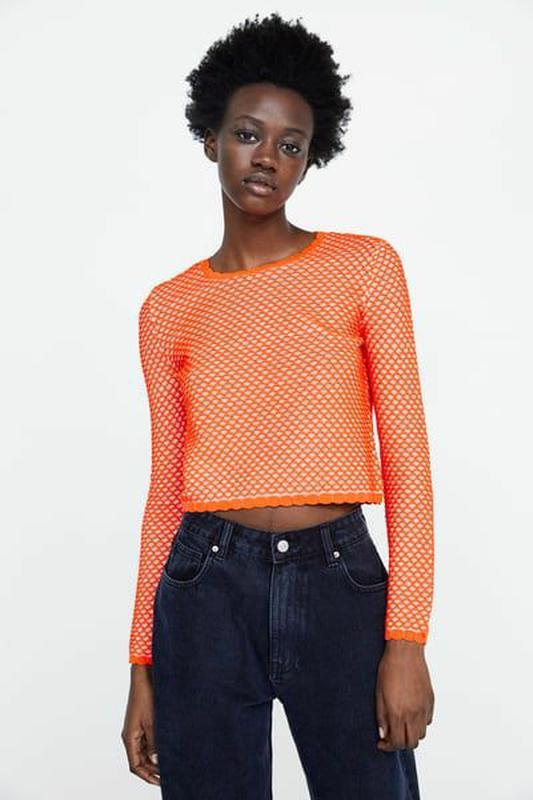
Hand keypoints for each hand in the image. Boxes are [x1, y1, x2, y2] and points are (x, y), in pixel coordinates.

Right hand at [121, 665, 159, 784]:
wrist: (145, 675)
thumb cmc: (146, 695)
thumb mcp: (153, 721)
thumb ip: (155, 741)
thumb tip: (157, 760)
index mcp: (130, 737)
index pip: (135, 765)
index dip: (147, 776)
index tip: (160, 782)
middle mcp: (132, 735)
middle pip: (140, 760)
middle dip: (152, 770)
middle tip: (168, 775)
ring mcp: (137, 729)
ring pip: (145, 751)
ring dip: (155, 759)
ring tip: (171, 763)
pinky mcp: (144, 722)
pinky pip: (149, 740)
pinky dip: (157, 747)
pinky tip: (168, 748)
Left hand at [375, 639, 433, 750]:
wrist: (406, 652)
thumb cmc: (389, 669)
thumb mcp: (379, 693)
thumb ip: (381, 716)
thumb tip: (383, 734)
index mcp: (398, 712)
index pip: (398, 743)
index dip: (389, 746)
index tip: (382, 742)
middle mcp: (413, 713)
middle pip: (411, 743)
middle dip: (400, 743)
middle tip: (391, 735)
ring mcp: (424, 708)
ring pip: (421, 734)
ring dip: (411, 734)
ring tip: (401, 724)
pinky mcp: (431, 701)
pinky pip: (428, 721)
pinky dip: (420, 723)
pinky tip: (411, 713)